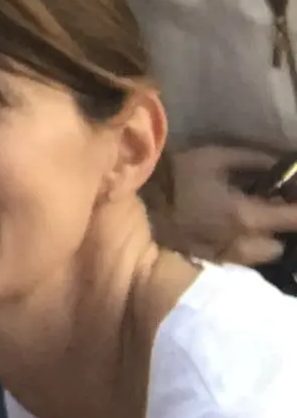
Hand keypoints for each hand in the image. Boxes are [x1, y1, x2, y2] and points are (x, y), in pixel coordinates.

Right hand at [158, 143, 296, 266]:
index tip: (293, 193)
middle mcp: (242, 243)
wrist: (136, 198)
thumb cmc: (177, 175)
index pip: (293, 219)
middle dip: (278, 229)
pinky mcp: (209, 260)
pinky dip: (242, 248)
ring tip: (250, 224)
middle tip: (269, 209)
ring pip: (258, 256)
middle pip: (278, 245)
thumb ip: (253, 160)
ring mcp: (225, 256)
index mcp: (246, 216)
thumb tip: (280, 163)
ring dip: (261, 242)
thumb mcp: (214, 157)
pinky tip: (229, 232)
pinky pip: (238, 259)